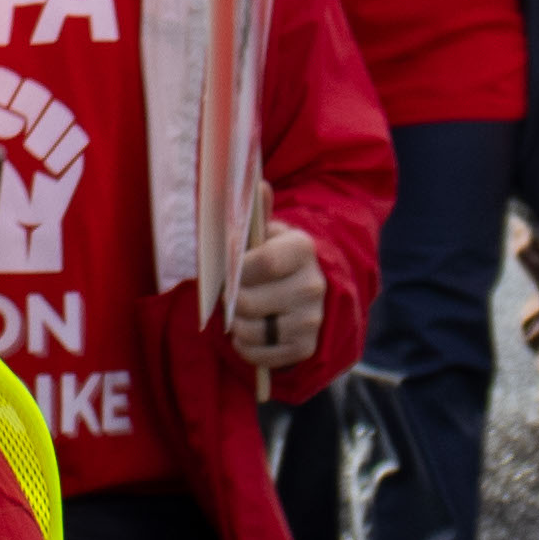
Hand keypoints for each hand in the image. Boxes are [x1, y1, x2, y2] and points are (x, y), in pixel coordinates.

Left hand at [221, 218, 326, 376]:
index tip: (227, 270)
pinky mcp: (305, 347)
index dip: (237, 269)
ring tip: (238, 313)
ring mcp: (311, 320)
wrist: (311, 290)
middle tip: (226, 294)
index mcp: (303, 250)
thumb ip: (257, 214)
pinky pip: (259, 355)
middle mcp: (312, 286)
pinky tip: (248, 331)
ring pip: (251, 331)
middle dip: (229, 300)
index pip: (265, 262)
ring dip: (235, 324)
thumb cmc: (277, 257)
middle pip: (249, 302)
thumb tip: (258, 184)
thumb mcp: (268, 233)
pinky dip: (245, 346)